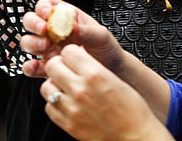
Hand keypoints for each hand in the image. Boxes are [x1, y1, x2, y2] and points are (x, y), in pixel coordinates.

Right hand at [21, 0, 123, 78]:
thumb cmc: (106, 49)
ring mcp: (49, 49)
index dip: (42, 7)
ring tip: (46, 46)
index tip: (46, 14)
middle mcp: (54, 32)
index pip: (46, 5)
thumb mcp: (101, 36)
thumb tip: (71, 27)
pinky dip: (28, 67)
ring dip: (31, 43)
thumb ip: (85, 31)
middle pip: (31, 21)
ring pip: (28, 41)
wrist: (111, 72)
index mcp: (66, 17)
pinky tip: (36, 66)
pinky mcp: (47, 67)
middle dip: (33, 23)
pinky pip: (30, 66)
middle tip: (44, 30)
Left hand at [41, 46, 169, 140]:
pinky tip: (67, 102)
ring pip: (46, 87)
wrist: (135, 137)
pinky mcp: (68, 125)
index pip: (68, 51)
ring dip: (54, 84)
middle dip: (58, 64)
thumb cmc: (131, 109)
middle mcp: (80, 90)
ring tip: (66, 86)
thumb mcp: (114, 78)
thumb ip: (92, 66)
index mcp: (95, 74)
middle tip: (66, 68)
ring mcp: (72, 109)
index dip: (71, 51)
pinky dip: (55, 103)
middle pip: (52, 66)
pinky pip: (50, 107)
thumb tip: (77, 57)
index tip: (74, 55)